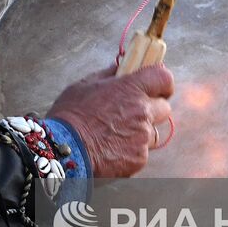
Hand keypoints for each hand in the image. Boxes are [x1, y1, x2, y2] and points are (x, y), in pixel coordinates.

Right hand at [46, 63, 173, 177]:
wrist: (63, 150)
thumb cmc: (70, 116)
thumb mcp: (85, 85)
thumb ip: (108, 75)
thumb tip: (120, 67)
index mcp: (131, 89)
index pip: (164, 79)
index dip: (162, 82)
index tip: (156, 86)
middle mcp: (142, 112)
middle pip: (164, 107)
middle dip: (152, 108)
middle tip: (133, 112)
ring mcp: (142, 138)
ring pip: (153, 132)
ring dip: (142, 132)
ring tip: (117, 135)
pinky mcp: (139, 159)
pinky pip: (142, 152)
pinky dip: (131, 151)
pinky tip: (112, 149)